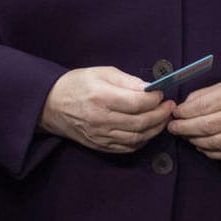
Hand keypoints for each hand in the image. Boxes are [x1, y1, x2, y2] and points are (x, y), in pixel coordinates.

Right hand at [39, 66, 173, 152]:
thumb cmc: (76, 84)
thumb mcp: (101, 72)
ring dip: (155, 129)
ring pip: (137, 138)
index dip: (154, 99)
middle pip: (140, 122)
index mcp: (101, 97)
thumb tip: (150, 88)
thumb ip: (127, 81)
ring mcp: (100, 136)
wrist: (50, 105)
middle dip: (160, 115)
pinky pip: (127, 147)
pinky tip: (148, 130)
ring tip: (163, 118)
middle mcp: (101, 119)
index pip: (137, 103)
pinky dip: (142, 140)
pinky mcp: (100, 146)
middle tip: (169, 106)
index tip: (161, 93)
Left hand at [168, 75, 220, 159]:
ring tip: (185, 135)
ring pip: (212, 142)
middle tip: (172, 127)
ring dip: (193, 140)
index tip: (175, 112)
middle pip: (204, 126)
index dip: (184, 111)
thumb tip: (186, 105)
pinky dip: (208, 151)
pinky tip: (201, 145)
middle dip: (183, 128)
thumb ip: (210, 92)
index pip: (202, 105)